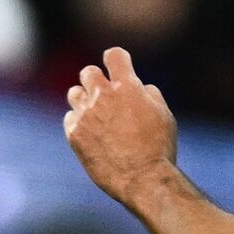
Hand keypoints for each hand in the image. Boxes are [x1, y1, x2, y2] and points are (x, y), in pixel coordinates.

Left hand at [64, 47, 177, 206]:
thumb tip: (138, 88)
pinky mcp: (74, 134)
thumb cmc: (159, 146)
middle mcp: (103, 96)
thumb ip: (148, 94)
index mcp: (128, 86)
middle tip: (106, 92)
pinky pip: (70, 117)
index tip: (118, 65)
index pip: (113, 55)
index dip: (116, 58)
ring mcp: (85, 115)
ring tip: (97, 112)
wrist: (142, 178)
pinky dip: (79, 121)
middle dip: (97, 79)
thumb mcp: (164, 113)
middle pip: (88, 72)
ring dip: (85, 98)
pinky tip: (92, 132)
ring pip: (74, 93)